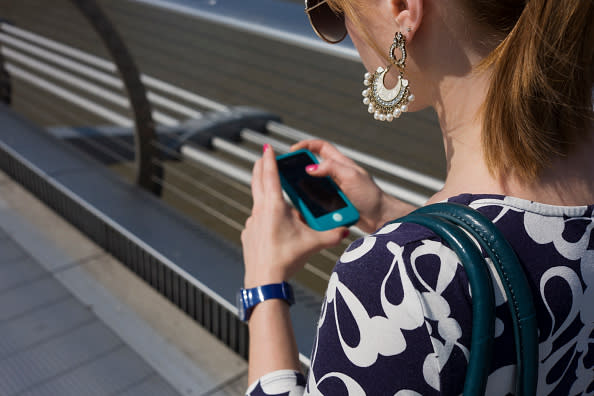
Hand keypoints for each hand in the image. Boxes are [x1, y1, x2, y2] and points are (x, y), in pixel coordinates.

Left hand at [241, 144, 349, 288]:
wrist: (265, 281)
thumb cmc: (287, 259)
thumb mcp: (313, 243)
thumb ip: (332, 234)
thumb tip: (347, 229)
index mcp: (274, 206)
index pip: (270, 174)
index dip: (270, 158)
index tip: (268, 146)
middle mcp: (259, 209)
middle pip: (256, 180)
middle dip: (260, 166)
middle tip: (264, 157)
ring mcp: (251, 221)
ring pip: (256, 200)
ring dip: (263, 191)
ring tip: (273, 192)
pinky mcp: (248, 233)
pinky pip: (256, 218)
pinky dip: (263, 214)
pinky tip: (272, 225)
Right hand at [291, 139, 415, 232]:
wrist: (380, 218)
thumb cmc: (370, 196)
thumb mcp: (351, 177)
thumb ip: (331, 168)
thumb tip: (310, 167)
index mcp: (340, 164)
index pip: (320, 147)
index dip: (306, 145)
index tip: (293, 151)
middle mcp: (336, 175)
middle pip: (313, 166)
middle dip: (299, 168)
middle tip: (287, 174)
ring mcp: (334, 190)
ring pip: (312, 185)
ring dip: (303, 187)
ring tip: (292, 192)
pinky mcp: (334, 204)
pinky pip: (317, 201)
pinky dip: (309, 202)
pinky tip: (303, 207)